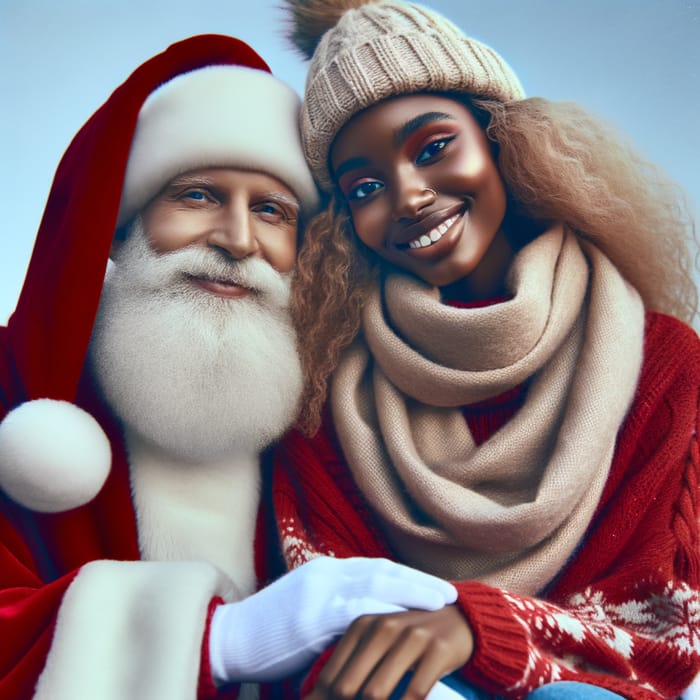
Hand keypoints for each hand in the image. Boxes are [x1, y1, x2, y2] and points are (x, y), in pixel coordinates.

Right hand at [209, 556, 456, 683]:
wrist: (231, 639)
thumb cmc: (268, 631)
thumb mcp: (304, 610)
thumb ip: (334, 609)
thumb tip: (364, 621)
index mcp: (325, 571)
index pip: (374, 568)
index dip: (406, 577)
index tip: (431, 586)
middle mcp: (326, 573)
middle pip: (382, 570)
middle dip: (418, 581)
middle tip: (449, 591)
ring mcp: (320, 591)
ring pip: (377, 584)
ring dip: (413, 591)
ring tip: (442, 601)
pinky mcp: (314, 615)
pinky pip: (358, 611)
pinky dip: (387, 613)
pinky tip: (410, 620)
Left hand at [305, 605, 473, 699]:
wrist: (459, 618)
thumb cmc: (408, 638)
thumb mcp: (377, 643)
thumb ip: (347, 670)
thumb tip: (311, 699)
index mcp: (362, 625)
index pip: (331, 677)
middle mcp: (383, 628)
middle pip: (348, 688)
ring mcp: (412, 637)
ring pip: (376, 694)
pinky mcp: (438, 650)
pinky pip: (413, 694)